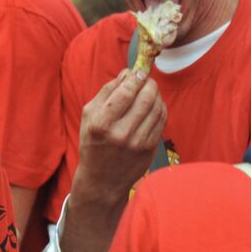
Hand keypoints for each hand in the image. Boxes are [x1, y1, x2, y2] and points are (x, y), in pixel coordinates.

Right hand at [73, 69, 166, 202]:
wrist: (102, 179)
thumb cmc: (93, 143)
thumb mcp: (88, 117)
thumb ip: (105, 92)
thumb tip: (126, 73)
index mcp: (101, 124)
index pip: (124, 93)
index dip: (134, 78)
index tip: (137, 72)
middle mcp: (121, 134)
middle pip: (145, 98)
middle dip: (149, 83)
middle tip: (146, 79)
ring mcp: (138, 142)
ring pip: (157, 108)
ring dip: (156, 94)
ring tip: (150, 90)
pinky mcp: (150, 148)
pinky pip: (162, 120)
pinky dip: (161, 107)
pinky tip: (154, 104)